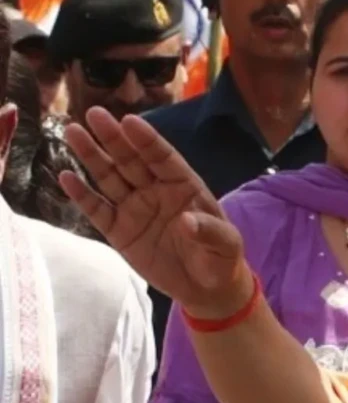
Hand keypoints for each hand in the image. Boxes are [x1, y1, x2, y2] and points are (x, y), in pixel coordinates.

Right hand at [59, 108, 247, 317]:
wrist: (205, 288)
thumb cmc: (220, 258)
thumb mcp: (225, 245)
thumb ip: (209, 231)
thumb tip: (187, 221)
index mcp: (184, 186)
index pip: (163, 158)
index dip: (146, 140)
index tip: (129, 121)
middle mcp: (155, 191)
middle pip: (131, 160)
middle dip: (113, 138)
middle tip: (94, 113)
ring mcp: (135, 209)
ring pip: (109, 178)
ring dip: (91, 156)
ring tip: (72, 132)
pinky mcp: (119, 231)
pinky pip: (97, 210)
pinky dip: (82, 195)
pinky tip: (67, 177)